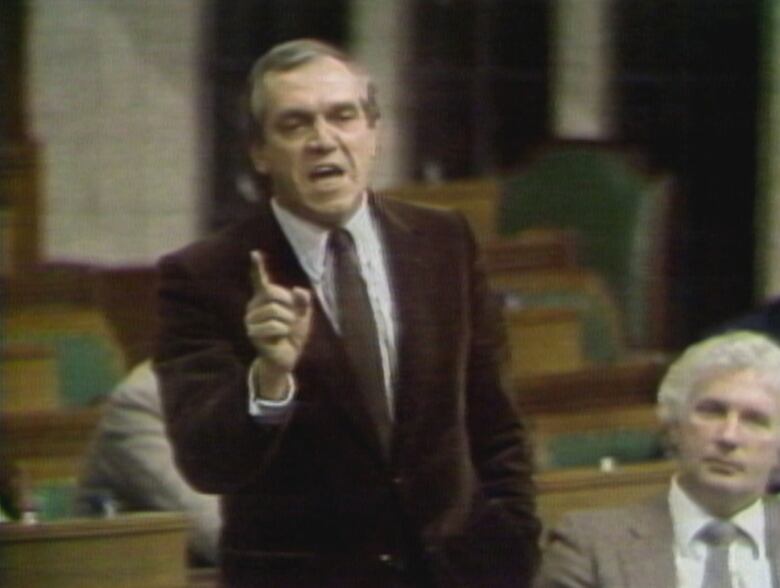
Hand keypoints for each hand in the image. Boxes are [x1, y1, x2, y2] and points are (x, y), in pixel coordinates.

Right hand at [245, 250, 311, 397]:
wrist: (287, 356)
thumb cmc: (293, 333)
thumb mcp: (303, 315)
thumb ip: (303, 301)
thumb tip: (298, 290)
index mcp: (266, 298)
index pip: (259, 280)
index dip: (257, 267)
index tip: (254, 253)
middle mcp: (254, 306)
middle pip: (273, 293)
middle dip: (288, 306)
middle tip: (291, 319)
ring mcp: (251, 319)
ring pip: (275, 311)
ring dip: (287, 322)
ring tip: (284, 330)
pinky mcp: (252, 333)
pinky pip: (274, 326)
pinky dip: (283, 332)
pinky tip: (279, 338)